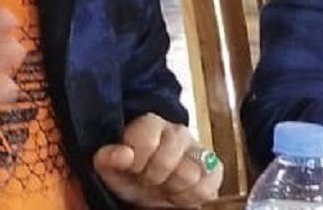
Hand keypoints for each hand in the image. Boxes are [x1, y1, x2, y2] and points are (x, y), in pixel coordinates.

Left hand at [92, 113, 222, 207]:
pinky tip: (179, 193)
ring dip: (172, 188)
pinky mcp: (214, 170)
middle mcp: (178, 132)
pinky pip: (206, 188)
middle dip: (153, 177)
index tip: (132, 168)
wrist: (153, 189)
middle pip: (167, 160)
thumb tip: (122, 154)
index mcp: (151, 124)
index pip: (146, 140)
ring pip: (188, 174)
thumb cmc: (132, 176)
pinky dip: (190, 197)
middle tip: (148, 180)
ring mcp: (199, 150)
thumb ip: (108, 158)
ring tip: (164, 186)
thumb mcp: (112, 169)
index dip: (136, 161)